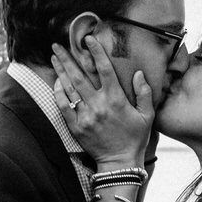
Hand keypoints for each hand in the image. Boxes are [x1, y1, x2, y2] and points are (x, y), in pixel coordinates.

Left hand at [52, 37, 153, 167]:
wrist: (120, 162)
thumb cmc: (136, 137)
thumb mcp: (147, 115)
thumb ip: (144, 93)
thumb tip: (138, 73)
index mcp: (116, 99)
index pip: (104, 69)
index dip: (96, 52)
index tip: (88, 39)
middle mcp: (99, 104)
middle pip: (79, 76)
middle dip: (67, 58)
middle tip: (57, 45)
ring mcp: (85, 115)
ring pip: (69, 88)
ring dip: (60, 71)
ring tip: (53, 57)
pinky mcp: (76, 126)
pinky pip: (62, 106)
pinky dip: (57, 92)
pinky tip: (55, 82)